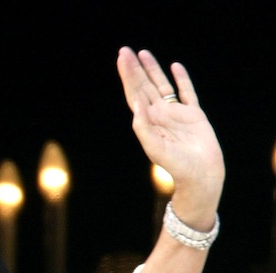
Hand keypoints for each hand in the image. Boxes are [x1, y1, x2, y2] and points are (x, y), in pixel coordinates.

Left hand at [116, 47, 222, 227]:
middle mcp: (159, 114)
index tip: (121, 60)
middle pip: (144, 86)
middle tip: (124, 50)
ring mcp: (176, 113)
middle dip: (134, 69)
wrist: (200, 173)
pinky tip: (175, 66)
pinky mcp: (194, 114)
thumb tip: (136, 104)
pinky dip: (182, 79)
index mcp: (147, 121)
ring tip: (143, 53)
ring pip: (162, 85)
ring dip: (153, 70)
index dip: (127, 76)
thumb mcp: (155, 147)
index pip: (134, 94)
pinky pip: (186, 92)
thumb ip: (143, 126)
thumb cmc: (176, 165)